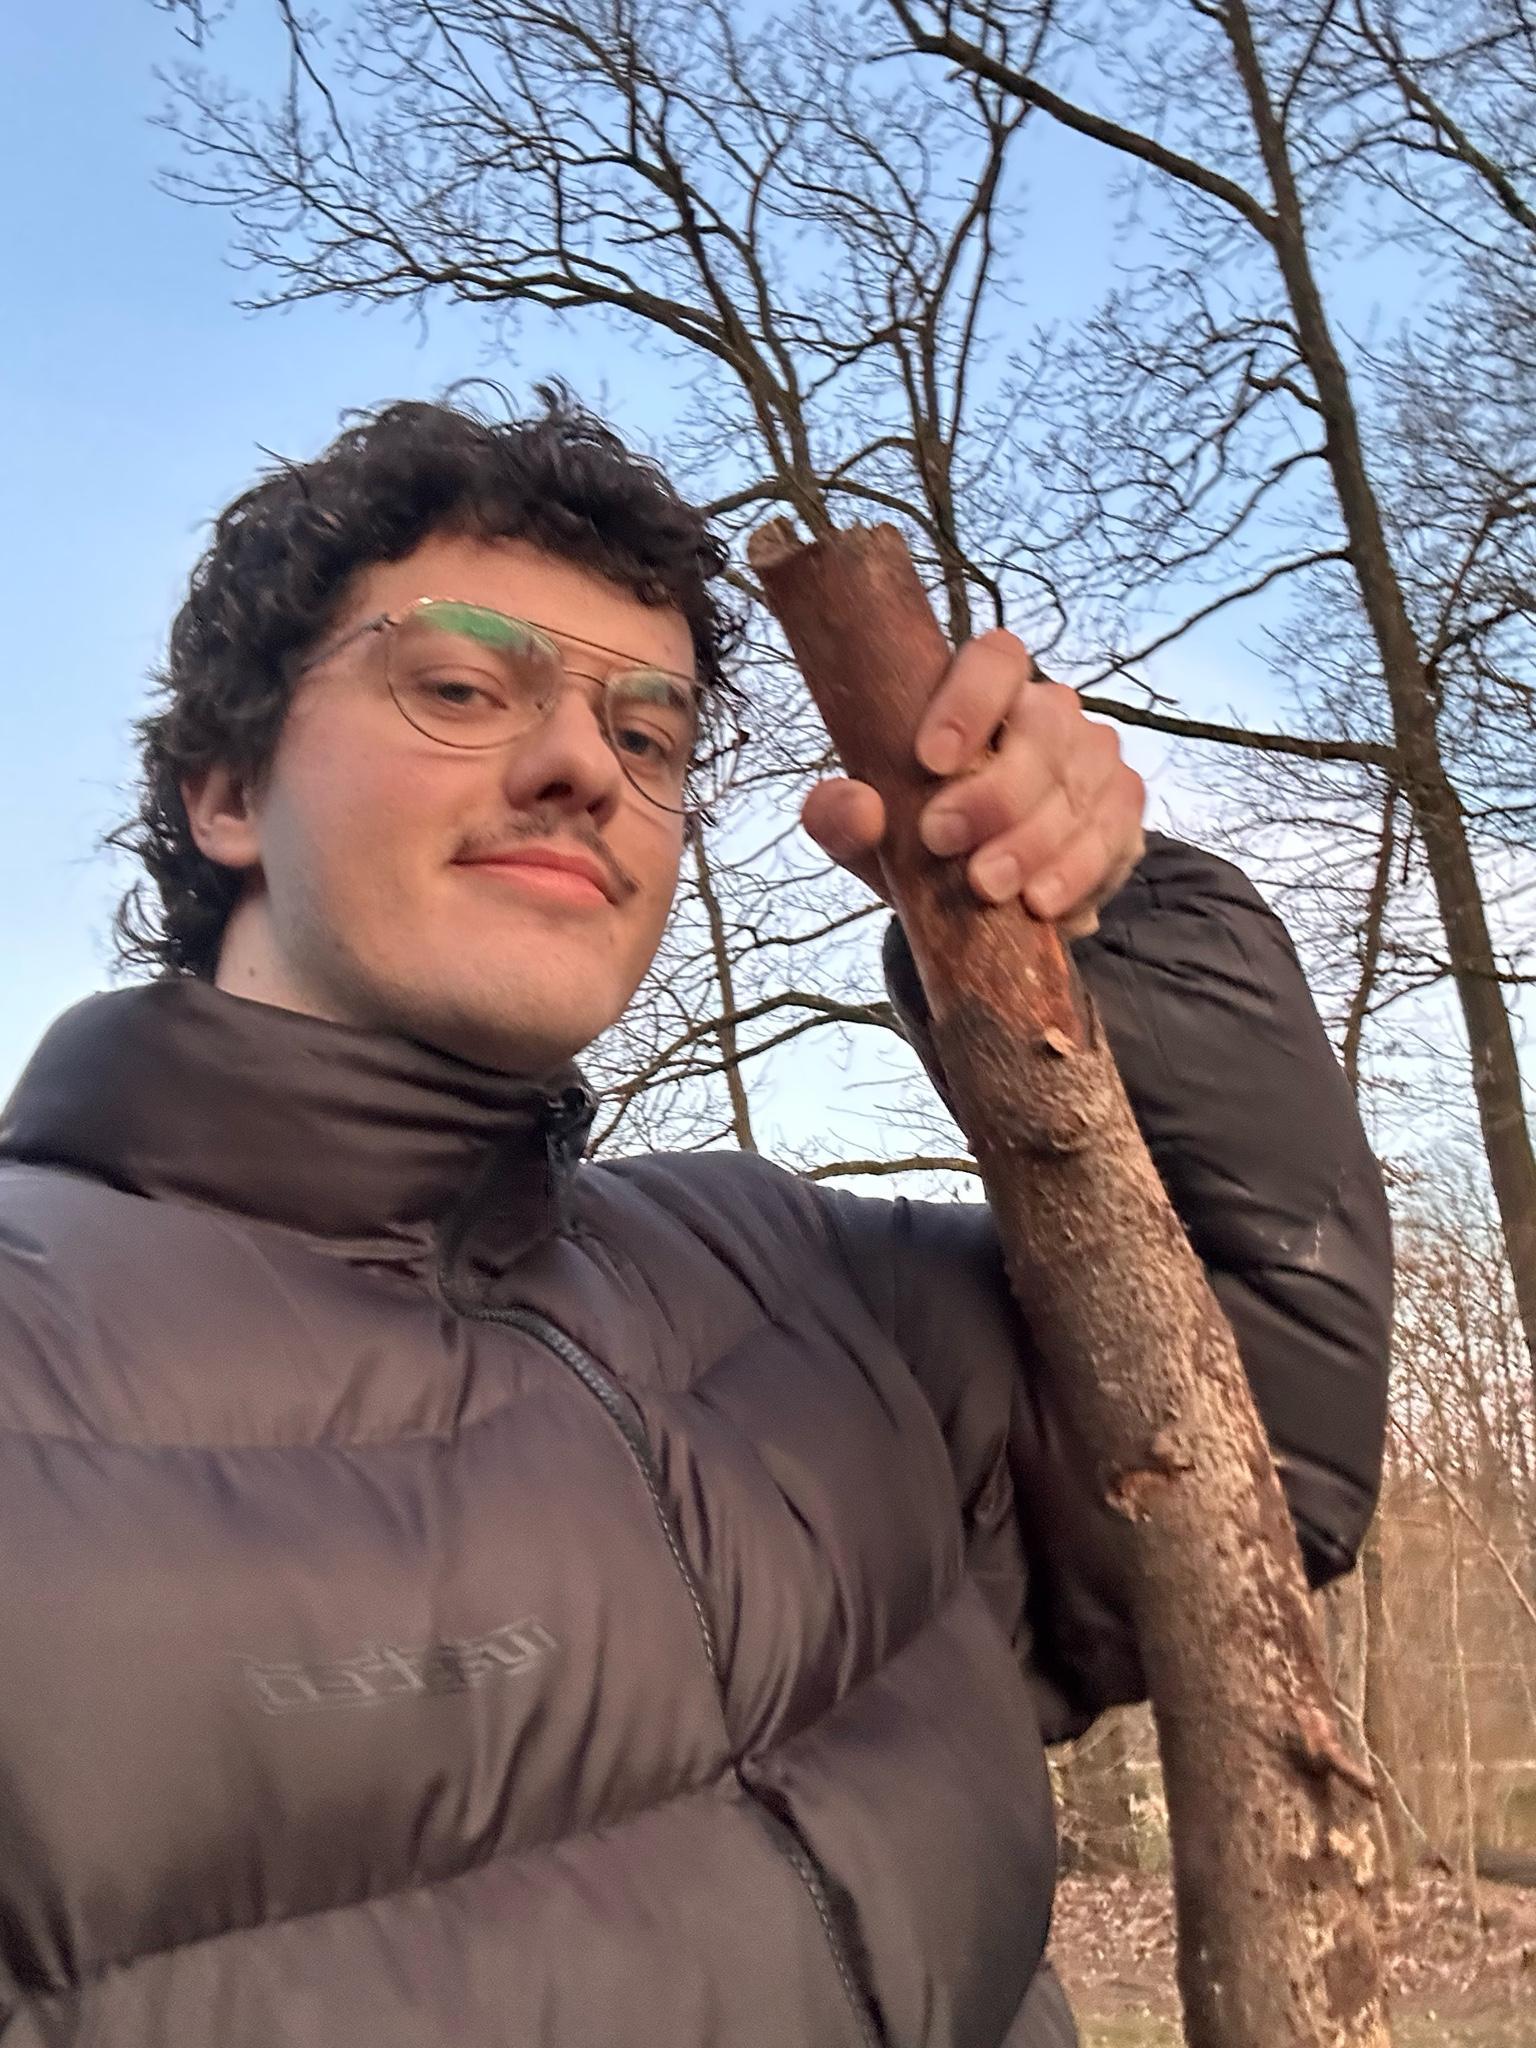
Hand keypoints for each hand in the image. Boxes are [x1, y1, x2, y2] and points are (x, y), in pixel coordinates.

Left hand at [801, 629, 1145, 938]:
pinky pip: (1113, 833)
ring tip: (986, 888)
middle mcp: (1049, 713)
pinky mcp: (1121, 812)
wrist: (976, 900)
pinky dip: (1076, 872)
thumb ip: (842, 816)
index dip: (969, 700)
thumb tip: (858, 809)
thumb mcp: (867, 835)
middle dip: (996, 791)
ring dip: (1032, 841)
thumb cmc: (917, 840)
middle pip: (1044, 728)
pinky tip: (1040, 904)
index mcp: (985, 692)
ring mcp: (1093, 760)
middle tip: (943, 841)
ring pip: (1078, 785)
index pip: (997, 659)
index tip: (929, 760)